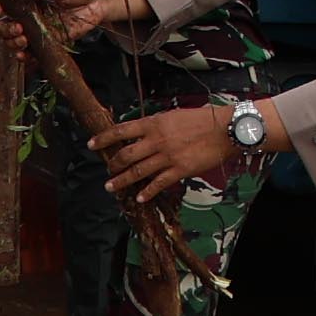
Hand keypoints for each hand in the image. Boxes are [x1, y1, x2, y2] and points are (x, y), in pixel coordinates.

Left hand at [100, 104, 240, 206]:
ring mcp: (167, 156)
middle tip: (107, 170)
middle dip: (113, 164)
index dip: (103, 138)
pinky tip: (139, 198)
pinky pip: (158, 184)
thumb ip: (155, 125)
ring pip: (138, 171)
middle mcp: (157, 140)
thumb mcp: (172, 116)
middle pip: (126, 155)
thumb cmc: (201, 120)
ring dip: (122, 181)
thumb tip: (140, 133)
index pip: (121, 130)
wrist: (224, 129)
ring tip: (111, 187)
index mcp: (153, 123)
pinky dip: (147, 192)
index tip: (91, 144)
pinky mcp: (179, 170)